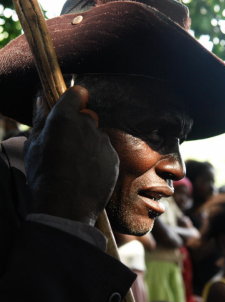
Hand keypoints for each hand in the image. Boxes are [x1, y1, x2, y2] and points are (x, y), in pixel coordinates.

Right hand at [25, 86, 118, 223]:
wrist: (66, 207)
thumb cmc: (44, 176)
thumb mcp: (33, 145)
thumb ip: (40, 117)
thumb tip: (42, 97)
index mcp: (65, 118)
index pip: (77, 93)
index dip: (73, 99)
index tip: (70, 106)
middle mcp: (88, 126)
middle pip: (87, 117)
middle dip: (79, 126)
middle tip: (67, 145)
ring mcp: (103, 142)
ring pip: (97, 136)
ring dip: (89, 144)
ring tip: (76, 165)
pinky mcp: (113, 158)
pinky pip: (106, 152)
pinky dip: (98, 159)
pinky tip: (87, 173)